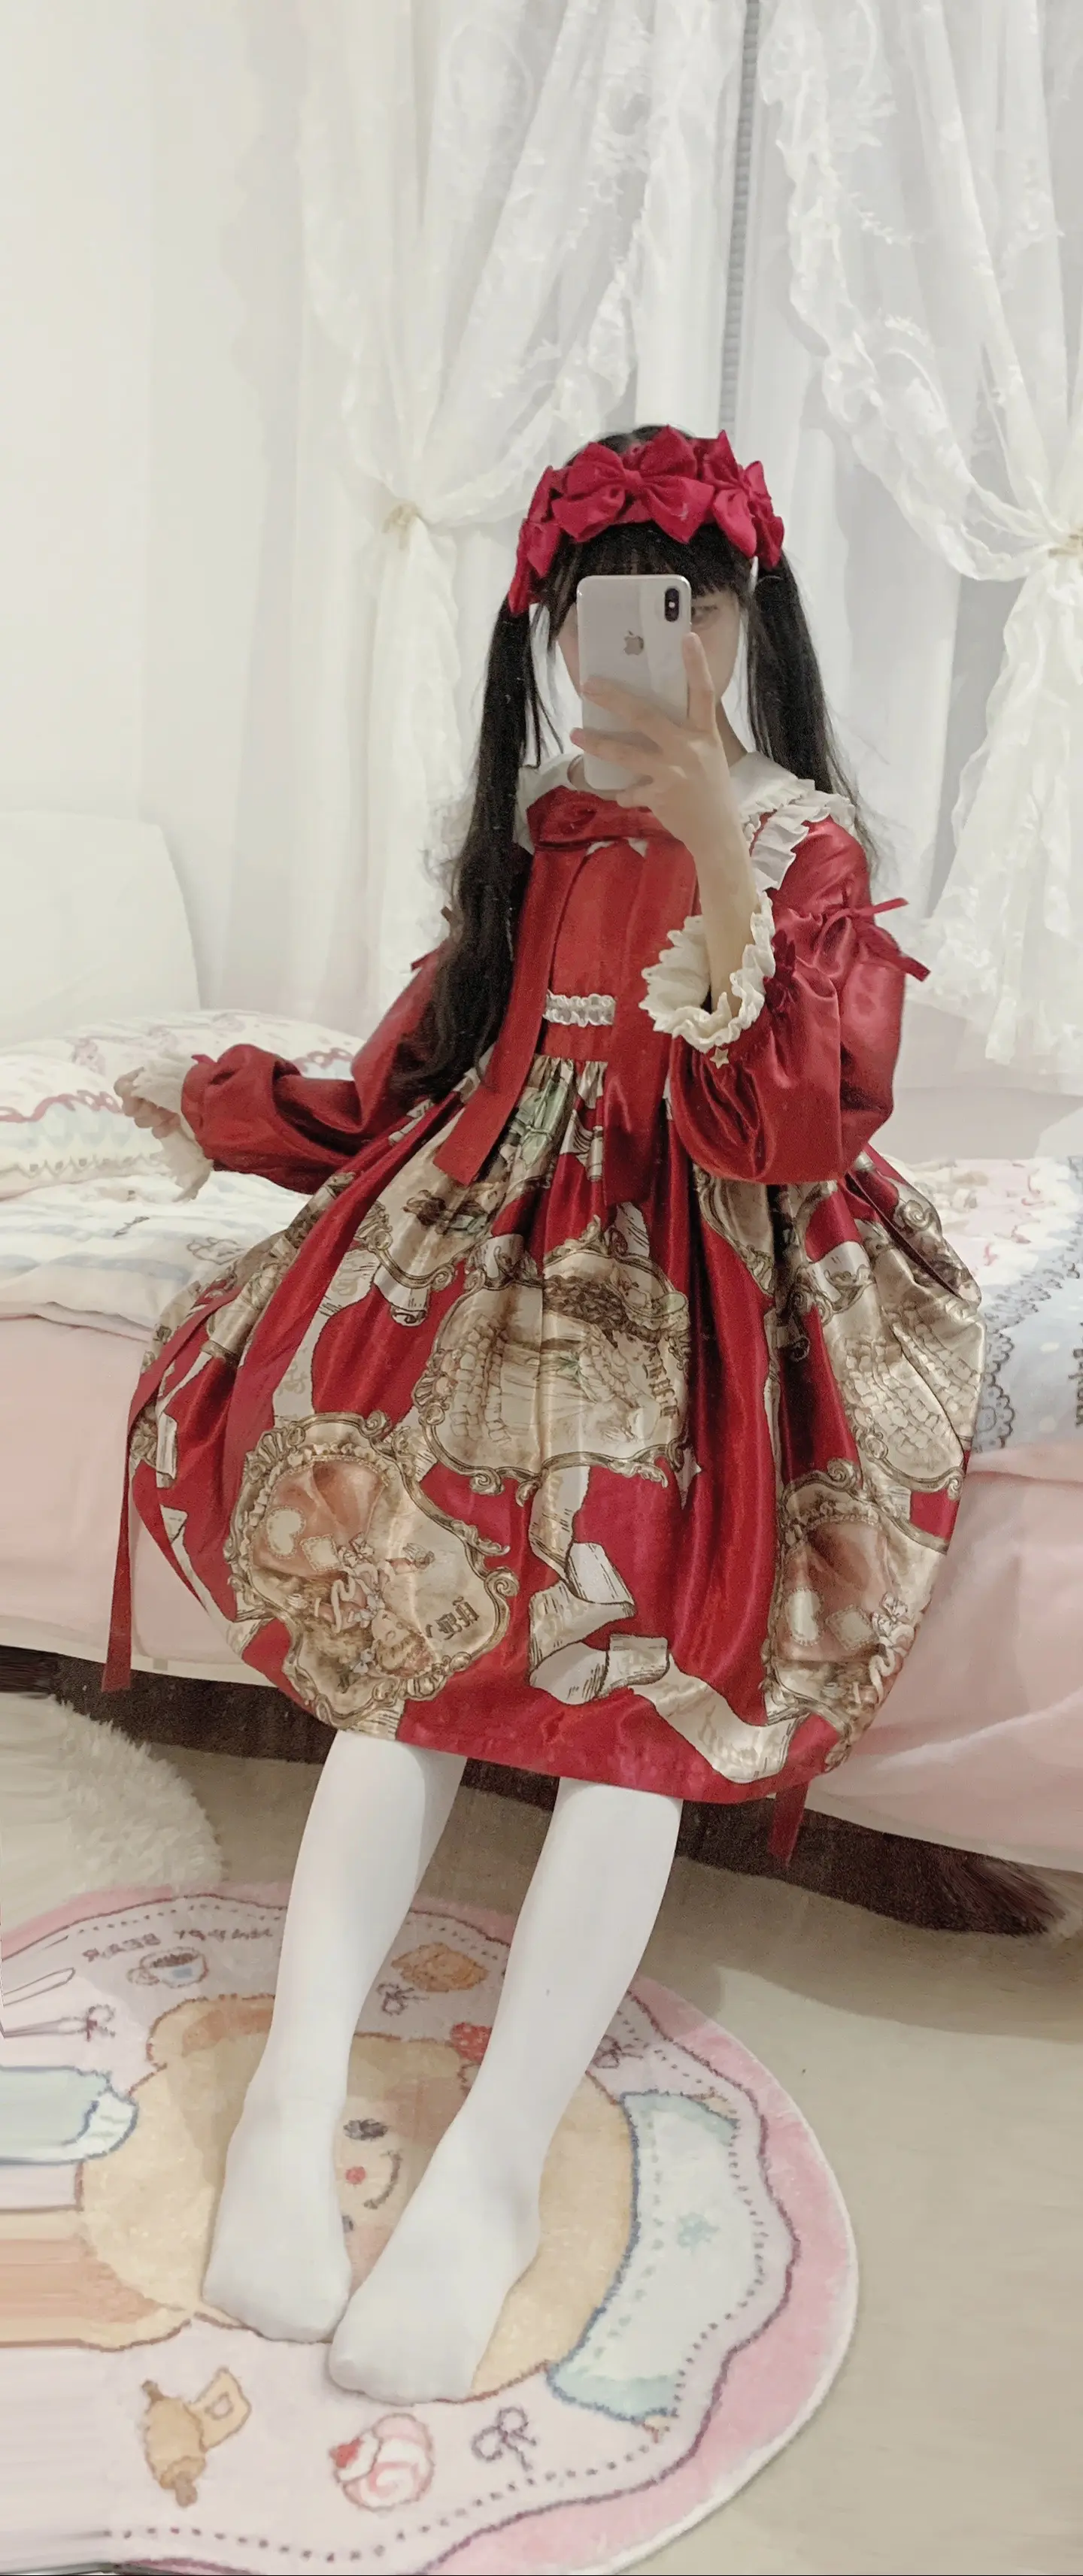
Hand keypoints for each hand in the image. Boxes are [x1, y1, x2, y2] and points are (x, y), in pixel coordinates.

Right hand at [115, 1071, 182, 1141]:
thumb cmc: (179, 1082)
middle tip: (155, 1108)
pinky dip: (163, 1128)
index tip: (133, 1103)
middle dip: (143, 1109)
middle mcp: (151, 1091)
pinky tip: (173, 1124)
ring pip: (143, 1121)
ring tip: (169, 1115)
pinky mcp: (170, 1124)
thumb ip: (134, 1087)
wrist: (208, 1096)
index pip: (122, 1086)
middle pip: (131, 1107)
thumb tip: (125, 1097)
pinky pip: (156, 1131)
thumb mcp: (155, 1077)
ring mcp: (160, 1108)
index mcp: (147, 1076)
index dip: (126, 1096)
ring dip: (154, 1118)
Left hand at [570, 634, 745, 863]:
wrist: (718, 834)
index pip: (703, 693)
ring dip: (597, 743)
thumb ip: (687, 736)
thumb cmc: (712, 792)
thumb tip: (657, 719)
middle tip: (589, 684)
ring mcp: (672, 772)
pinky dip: (624, 793)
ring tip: (575, 733)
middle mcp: (688, 749)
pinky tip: (622, 794)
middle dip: (614, 699)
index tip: (686, 636)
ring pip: (626, 752)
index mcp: (704, 734)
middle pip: (646, 716)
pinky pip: (630, 790)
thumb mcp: (709, 756)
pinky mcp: (659, 796)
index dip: (696, 664)